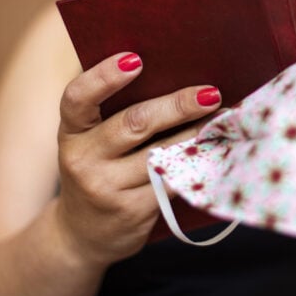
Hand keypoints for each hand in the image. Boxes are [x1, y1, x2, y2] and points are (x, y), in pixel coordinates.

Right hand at [55, 52, 221, 266]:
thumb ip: (115, 112)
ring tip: (223, 117)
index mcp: (72, 132)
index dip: (104, 77)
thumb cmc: (98, 171)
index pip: (77, 99)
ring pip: (161, 154)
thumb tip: (173, 70)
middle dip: (177, 106)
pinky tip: (216, 149)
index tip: (136, 59)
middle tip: (210, 93)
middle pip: (135, 124)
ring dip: (197, 134)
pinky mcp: (132, 210)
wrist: (83, 236)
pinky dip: (197, 161)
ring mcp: (106, 188)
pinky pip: (172, 180)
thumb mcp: (91, 142)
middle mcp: (83, 159)